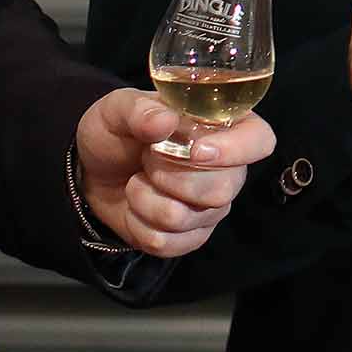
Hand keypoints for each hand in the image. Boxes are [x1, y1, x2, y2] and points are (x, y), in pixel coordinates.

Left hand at [76, 89, 269, 256]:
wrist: (92, 174)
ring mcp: (211, 208)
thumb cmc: (116, 132)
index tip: (196, 150)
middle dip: (171, 176)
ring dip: (147, 199)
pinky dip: (139, 224)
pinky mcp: (190, 237)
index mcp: (223, 128)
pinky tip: (136, 207)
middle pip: (222, 189)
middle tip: (147, 158)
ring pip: (188, 218)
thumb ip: (138, 110)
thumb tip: (163, 121)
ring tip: (137, 181)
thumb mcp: (116, 109)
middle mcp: (228, 170)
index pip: (259, 140)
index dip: (236, 150)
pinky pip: (168, 242)